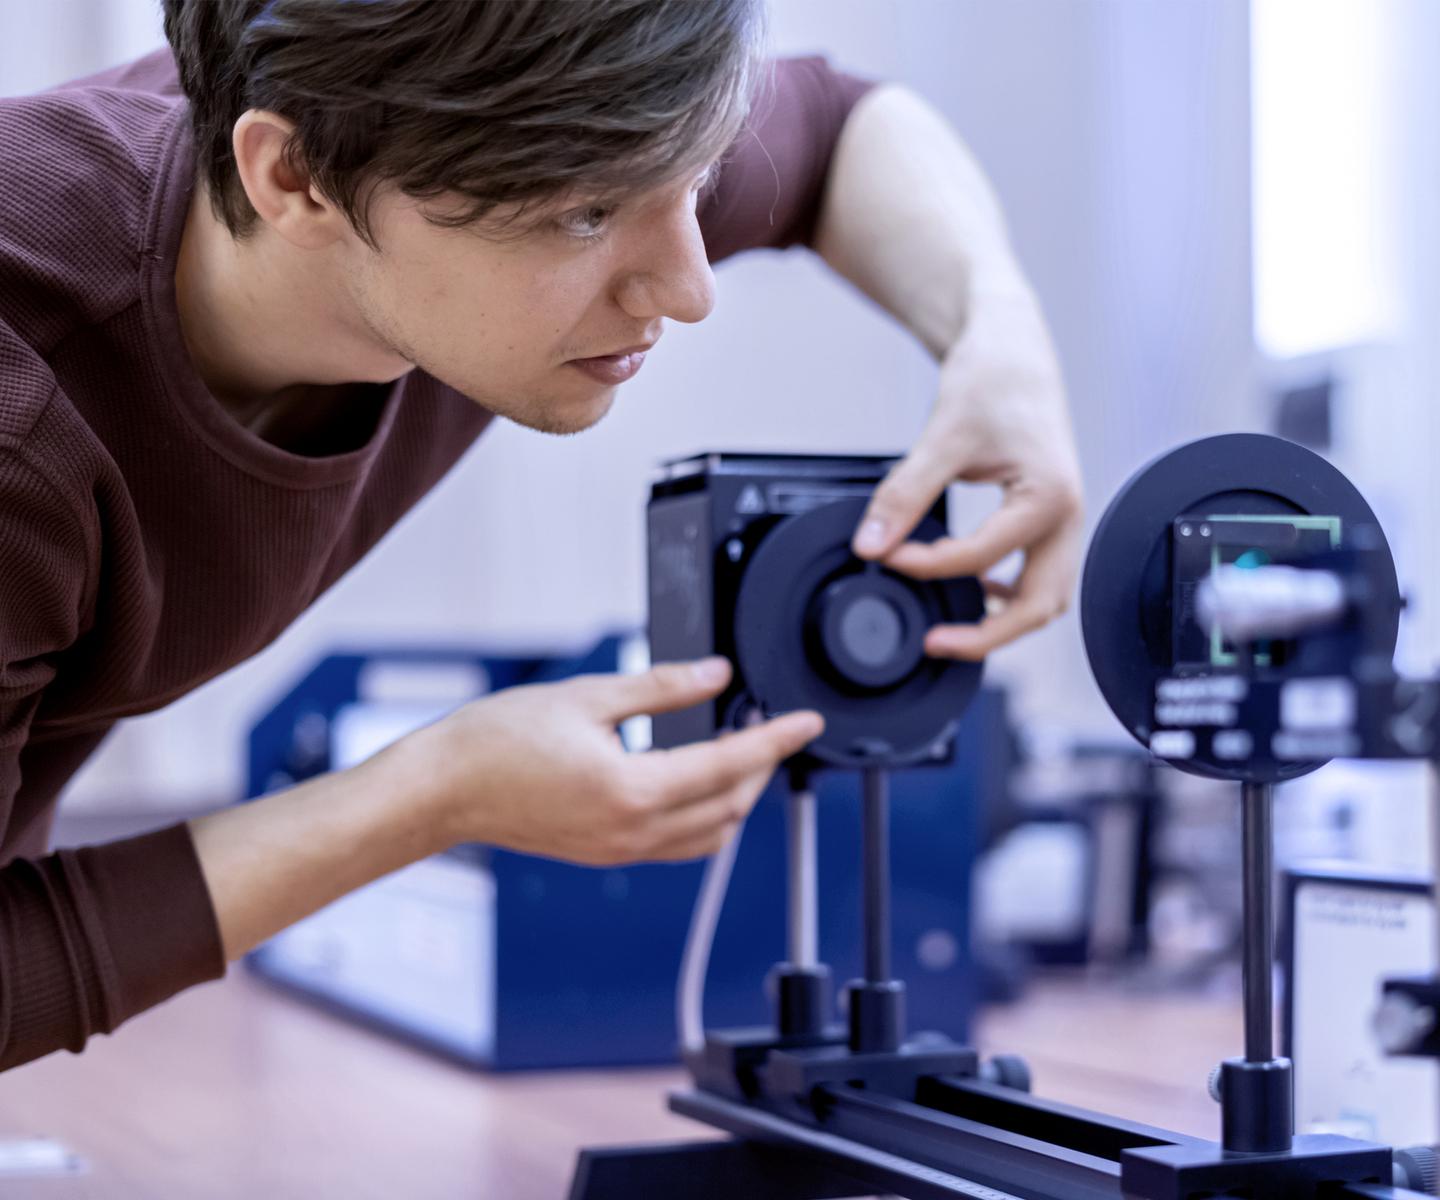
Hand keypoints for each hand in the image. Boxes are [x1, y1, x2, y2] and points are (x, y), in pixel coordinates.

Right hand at [398, 658, 823, 864]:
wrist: (440, 791)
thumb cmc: (496, 741)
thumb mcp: (586, 696)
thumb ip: (661, 688)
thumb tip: (717, 675)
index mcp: (632, 791)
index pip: (728, 766)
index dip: (776, 741)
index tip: (807, 723)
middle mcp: (632, 832)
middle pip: (728, 807)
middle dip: (761, 768)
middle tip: (772, 725)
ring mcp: (619, 851)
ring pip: (708, 835)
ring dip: (735, 796)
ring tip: (741, 751)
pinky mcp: (605, 854)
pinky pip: (676, 844)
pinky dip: (703, 815)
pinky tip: (696, 781)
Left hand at [852, 288, 1082, 659]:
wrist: (1014, 352)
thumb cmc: (993, 382)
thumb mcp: (943, 438)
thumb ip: (905, 494)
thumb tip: (870, 543)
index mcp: (1049, 497)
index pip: (981, 555)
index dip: (925, 564)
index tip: (884, 556)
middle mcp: (1067, 516)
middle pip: (1040, 606)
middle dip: (988, 634)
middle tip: (934, 642)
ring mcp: (1063, 522)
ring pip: (1045, 598)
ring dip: (1002, 622)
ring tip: (949, 627)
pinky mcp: (1049, 520)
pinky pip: (1038, 576)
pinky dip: (1007, 596)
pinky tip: (970, 588)